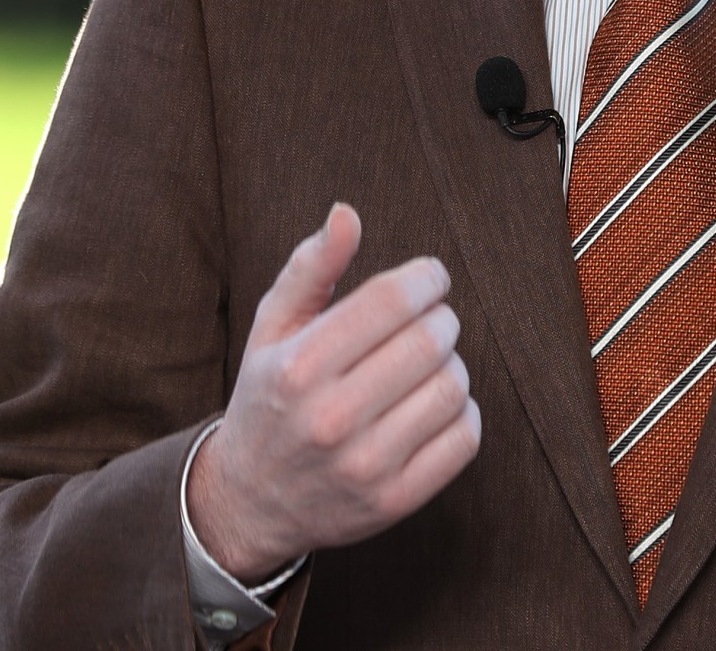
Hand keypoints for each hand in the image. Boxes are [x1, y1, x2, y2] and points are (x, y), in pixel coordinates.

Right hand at [187, 204, 482, 581]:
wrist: (252, 501)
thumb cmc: (268, 397)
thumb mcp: (272, 328)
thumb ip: (310, 267)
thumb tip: (346, 214)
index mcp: (298, 366)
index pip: (390, 301)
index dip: (425, 278)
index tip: (430, 278)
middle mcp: (330, 418)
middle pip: (430, 341)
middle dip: (440, 319)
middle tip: (430, 321)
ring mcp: (365, 464)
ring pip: (453, 387)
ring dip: (452, 364)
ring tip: (428, 364)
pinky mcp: (394, 499)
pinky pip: (463, 439)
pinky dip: (461, 412)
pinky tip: (433, 405)